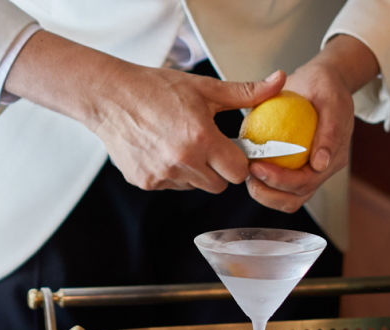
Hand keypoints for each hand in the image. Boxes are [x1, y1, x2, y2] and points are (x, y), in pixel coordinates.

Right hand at [4, 30, 285, 193]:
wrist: (110, 97)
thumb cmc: (157, 88)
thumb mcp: (204, 88)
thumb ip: (245, 93)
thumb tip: (279, 82)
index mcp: (201, 138)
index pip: (239, 172)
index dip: (238, 161)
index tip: (230, 149)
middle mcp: (182, 162)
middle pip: (219, 185)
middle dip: (218, 169)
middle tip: (205, 146)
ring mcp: (162, 175)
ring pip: (196, 186)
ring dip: (195, 172)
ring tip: (180, 145)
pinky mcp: (146, 182)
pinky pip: (172, 187)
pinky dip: (172, 174)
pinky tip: (162, 151)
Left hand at [245, 35, 378, 211]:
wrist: (318, 84)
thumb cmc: (325, 87)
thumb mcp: (331, 97)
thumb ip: (330, 128)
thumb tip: (319, 164)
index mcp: (333, 158)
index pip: (306, 181)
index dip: (281, 180)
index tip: (257, 167)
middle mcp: (321, 171)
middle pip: (293, 199)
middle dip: (268, 193)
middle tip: (247, 173)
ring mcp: (307, 173)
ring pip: (285, 199)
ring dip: (263, 193)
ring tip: (247, 175)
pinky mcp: (293, 170)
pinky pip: (276, 186)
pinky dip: (262, 183)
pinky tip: (247, 167)